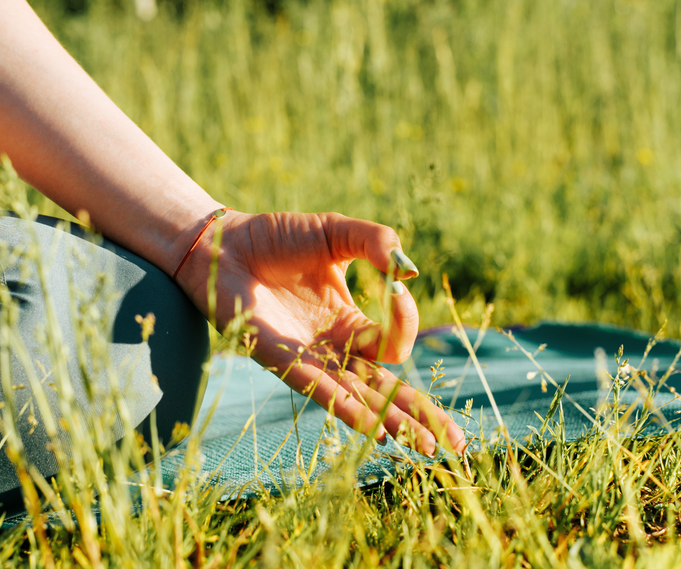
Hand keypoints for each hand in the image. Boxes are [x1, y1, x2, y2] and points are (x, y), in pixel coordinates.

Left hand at [175, 211, 465, 455]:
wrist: (224, 242)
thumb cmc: (276, 237)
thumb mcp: (336, 232)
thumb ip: (374, 242)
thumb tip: (407, 271)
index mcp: (348, 323)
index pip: (392, 341)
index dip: (406, 321)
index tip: (397, 288)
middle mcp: (332, 350)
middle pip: (386, 389)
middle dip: (422, 415)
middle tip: (456, 440)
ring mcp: (307, 360)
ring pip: (359, 399)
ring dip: (392, 422)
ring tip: (424, 447)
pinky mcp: (280, 361)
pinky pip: (320, 390)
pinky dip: (347, 408)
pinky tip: (373, 428)